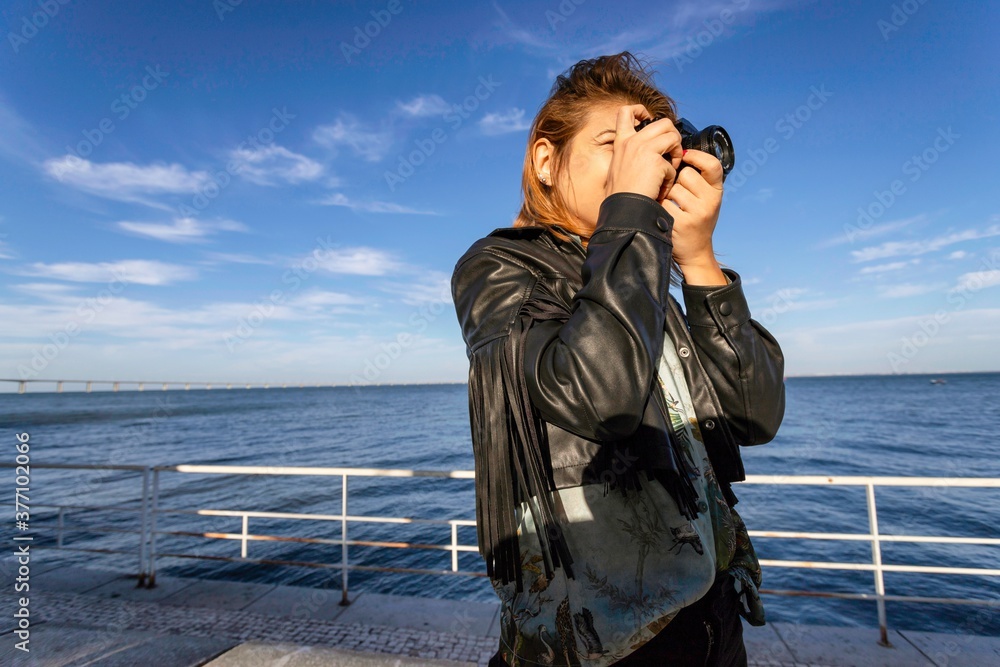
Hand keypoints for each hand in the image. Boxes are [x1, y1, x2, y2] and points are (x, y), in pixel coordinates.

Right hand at [605, 105, 683, 200]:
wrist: (623, 209)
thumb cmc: (621, 195)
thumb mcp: (620, 168)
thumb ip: (632, 155)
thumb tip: (653, 151)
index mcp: (621, 143)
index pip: (625, 112)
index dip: (640, 110)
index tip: (648, 120)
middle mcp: (632, 141)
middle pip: (663, 122)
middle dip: (673, 136)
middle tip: (671, 153)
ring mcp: (643, 148)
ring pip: (673, 136)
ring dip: (677, 152)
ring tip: (671, 168)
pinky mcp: (655, 160)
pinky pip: (673, 163)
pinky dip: (671, 177)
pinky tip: (662, 188)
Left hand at [660, 149, 723, 267]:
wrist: (695, 251)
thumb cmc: (696, 219)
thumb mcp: (705, 198)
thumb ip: (699, 179)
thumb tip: (681, 151)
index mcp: (717, 191)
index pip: (712, 165)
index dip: (697, 156)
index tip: (685, 154)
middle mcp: (711, 201)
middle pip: (685, 174)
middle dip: (677, 182)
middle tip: (679, 195)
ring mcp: (698, 213)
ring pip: (673, 189)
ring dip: (667, 195)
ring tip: (673, 207)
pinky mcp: (683, 223)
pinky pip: (664, 203)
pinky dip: (661, 208)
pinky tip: (667, 216)